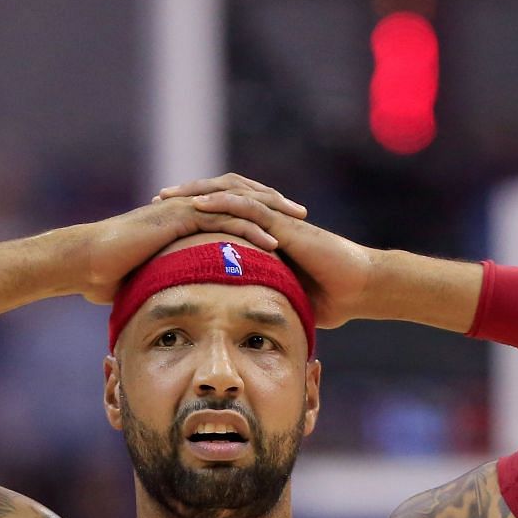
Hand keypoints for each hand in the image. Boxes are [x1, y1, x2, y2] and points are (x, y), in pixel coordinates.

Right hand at [66, 193, 286, 304]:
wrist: (87, 261)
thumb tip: (178, 295)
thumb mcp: (149, 272)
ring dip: (271, 212)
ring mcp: (184, 208)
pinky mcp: (180, 218)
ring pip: (238, 203)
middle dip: (273, 203)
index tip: (284, 223)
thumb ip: (169, 274)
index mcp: (185, 213)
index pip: (230, 205)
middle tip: (302, 214)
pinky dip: (250, 231)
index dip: (258, 211)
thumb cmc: (110, 272)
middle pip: (241, 195)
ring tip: (298, 223)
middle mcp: (188, 204)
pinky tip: (273, 243)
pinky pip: (223, 220)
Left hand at [154, 174, 378, 328]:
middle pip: (221, 197)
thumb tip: (240, 324)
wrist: (359, 287)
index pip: (223, 216)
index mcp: (264, 234)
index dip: (194, 215)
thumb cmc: (330, 298)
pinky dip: (224, 204)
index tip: (165, 220)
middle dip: (187, 196)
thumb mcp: (283, 298)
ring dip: (197, 194)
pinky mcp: (286, 224)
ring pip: (231, 195)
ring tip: (170, 196)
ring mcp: (277, 219)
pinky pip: (250, 208)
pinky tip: (200, 204)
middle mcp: (268, 221)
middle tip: (157, 199)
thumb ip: (261, 301)